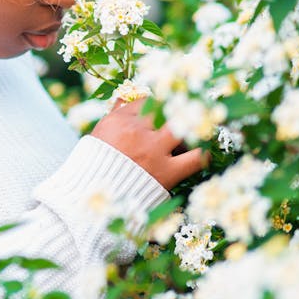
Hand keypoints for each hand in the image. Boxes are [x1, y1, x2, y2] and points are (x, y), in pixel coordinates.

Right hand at [91, 98, 205, 189]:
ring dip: (191, 127)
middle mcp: (138, 132)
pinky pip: (196, 157)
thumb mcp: (100, 135)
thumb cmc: (95, 167)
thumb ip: (115, 115)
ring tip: (196, 130)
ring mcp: (153, 151)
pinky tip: (203, 151)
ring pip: (183, 126)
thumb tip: (125, 98)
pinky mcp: (166, 172)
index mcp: (119, 121)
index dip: (158, 106)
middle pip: (167, 109)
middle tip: (183, 117)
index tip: (162, 112)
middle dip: (176, 112)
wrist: (94, 200)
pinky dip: (203, 153)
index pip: (147, 102)